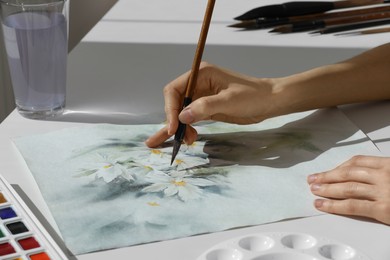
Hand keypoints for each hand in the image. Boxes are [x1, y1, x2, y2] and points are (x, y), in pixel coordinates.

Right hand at [145, 62, 278, 147]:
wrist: (270, 102)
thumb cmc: (253, 96)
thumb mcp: (229, 101)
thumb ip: (204, 107)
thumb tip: (182, 116)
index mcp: (201, 74)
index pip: (174, 90)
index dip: (171, 108)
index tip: (174, 126)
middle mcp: (198, 83)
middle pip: (175, 101)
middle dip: (174, 119)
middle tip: (179, 137)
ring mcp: (202, 96)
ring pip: (181, 112)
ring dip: (180, 126)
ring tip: (187, 141)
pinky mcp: (207, 108)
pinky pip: (191, 118)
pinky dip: (187, 128)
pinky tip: (189, 137)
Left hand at [308, 155, 389, 224]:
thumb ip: (380, 174)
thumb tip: (360, 178)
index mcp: (388, 165)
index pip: (357, 162)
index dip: (338, 167)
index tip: (327, 171)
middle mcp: (383, 176)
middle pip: (347, 174)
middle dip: (327, 177)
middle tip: (313, 180)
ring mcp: (383, 192)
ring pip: (347, 188)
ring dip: (327, 189)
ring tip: (314, 190)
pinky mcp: (383, 210)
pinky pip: (353, 206)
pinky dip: (334, 205)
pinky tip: (322, 204)